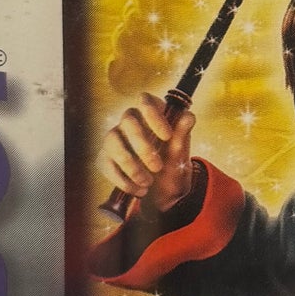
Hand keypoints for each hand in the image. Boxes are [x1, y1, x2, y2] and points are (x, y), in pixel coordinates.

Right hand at [96, 94, 194, 217]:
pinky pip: (106, 163)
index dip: (153, 115)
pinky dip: (122, 179)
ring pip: (112, 141)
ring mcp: (115, 139)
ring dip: (131, 165)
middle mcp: (130, 123)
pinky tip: (137, 190)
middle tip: (157, 167)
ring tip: (147, 183)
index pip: (146, 101)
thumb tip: (189, 116)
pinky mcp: (105, 158)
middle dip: (143, 146)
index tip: (167, 136)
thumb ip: (182, 136)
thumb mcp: (180, 154)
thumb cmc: (172, 167)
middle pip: (128, 121)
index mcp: (151, 116)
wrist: (163, 194)